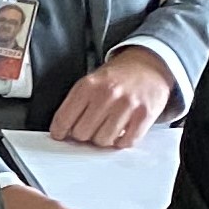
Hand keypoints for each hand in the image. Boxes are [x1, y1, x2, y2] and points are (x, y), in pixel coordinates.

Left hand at [49, 49, 173, 148]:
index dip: (59, 131)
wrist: (149, 66)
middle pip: (82, 133)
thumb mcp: (92, 81)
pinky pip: (126, 142)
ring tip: (106, 127)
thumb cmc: (117, 78)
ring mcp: (127, 105)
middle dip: (83, 134)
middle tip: (90, 127)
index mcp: (88, 85)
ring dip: (103, 138)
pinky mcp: (144, 115)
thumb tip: (63, 130)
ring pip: (103, 140)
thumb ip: (76, 103)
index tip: (59, 135)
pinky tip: (122, 131)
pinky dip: (122, 141)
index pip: (64, 118)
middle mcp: (107, 94)